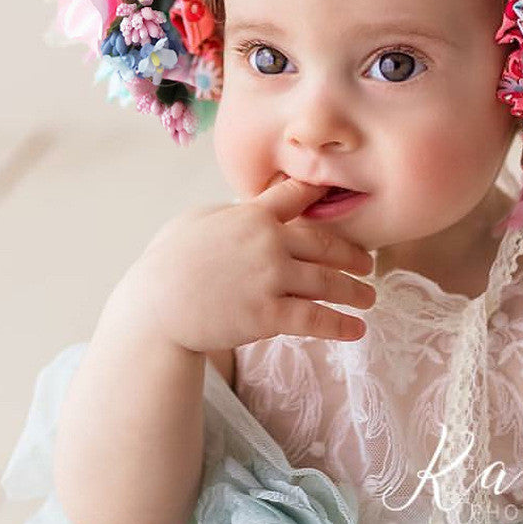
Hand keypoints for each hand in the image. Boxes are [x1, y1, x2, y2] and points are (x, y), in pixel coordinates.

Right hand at [120, 176, 376, 353]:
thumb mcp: (196, 221)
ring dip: (355, 291)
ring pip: (327, 282)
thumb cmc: (167, 263)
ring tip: (369, 297)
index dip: (322, 194)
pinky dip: (340, 325)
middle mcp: (268, 242)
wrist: (153, 310)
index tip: (344, 197)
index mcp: (252, 214)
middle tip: (368, 263)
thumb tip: (247, 204)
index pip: (297, 195)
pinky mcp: (267, 315)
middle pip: (325, 243)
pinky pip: (314, 319)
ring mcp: (270, 278)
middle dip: (352, 255)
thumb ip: (230, 212)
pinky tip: (356, 330)